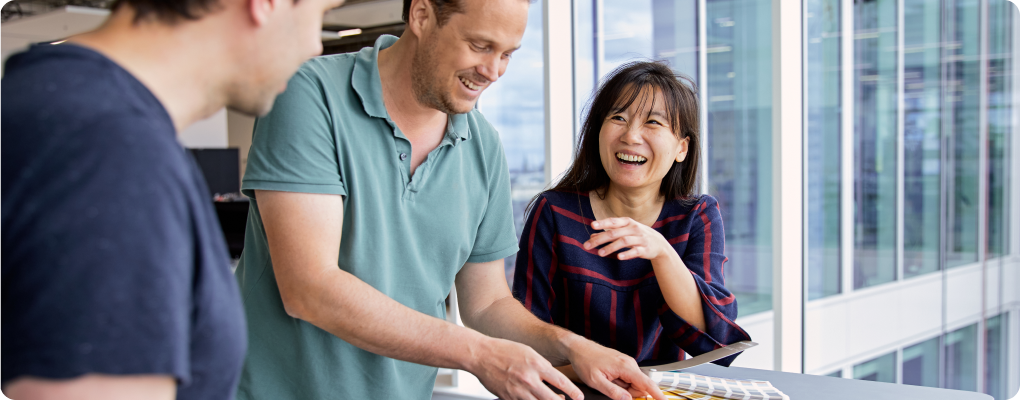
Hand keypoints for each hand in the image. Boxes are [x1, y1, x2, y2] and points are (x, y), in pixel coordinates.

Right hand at [469, 337, 583, 399]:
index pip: (561, 382)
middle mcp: (529, 379)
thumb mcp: (529, 352)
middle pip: (553, 399)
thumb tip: (554, 379)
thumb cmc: (504, 350)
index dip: (573, 391)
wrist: (481, 355)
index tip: (579, 397)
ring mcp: (518, 391)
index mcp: (536, 364)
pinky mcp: (508, 398)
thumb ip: (542, 366)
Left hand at [566, 339, 665, 399]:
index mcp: (625, 367)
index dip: (657, 394)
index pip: (646, 383)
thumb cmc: (585, 361)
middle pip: (639, 386)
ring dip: (622, 387)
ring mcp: (626, 363)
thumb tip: (628, 399)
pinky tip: (608, 377)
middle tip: (610, 385)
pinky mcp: (623, 364)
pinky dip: (620, 382)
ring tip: (607, 379)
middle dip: (629, 392)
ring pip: (633, 383)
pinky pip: (627, 379)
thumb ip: (613, 392)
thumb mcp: (596, 381)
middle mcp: (629, 363)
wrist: (578, 348)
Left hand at [584, 218, 673, 261]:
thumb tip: (592, 236)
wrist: (659, 243)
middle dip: (600, 239)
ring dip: (611, 247)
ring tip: (600, 253)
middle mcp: (634, 229)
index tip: (592, 225)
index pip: (613, 222)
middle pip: (615, 233)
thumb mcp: (624, 231)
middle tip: (587, 245)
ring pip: (624, 242)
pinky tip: (619, 257)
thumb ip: (609, 233)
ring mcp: (640, 239)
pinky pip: (635, 251)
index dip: (603, 223)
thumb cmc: (637, 235)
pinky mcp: (645, 249)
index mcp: (627, 222)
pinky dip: (627, 254)